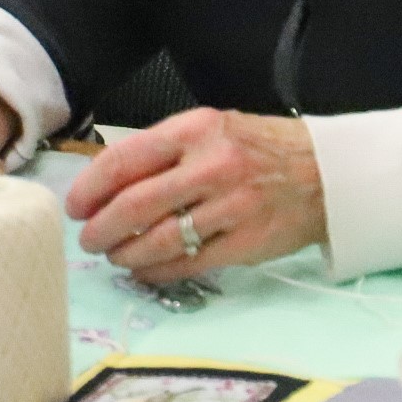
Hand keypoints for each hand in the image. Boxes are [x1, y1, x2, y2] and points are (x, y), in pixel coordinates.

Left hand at [65, 107, 324, 281]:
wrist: (326, 173)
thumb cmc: (257, 148)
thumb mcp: (210, 129)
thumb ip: (164, 152)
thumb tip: (106, 183)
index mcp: (195, 130)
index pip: (126, 159)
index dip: (91, 187)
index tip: (75, 205)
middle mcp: (212, 165)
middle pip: (137, 205)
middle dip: (102, 228)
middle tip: (88, 239)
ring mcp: (232, 206)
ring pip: (161, 240)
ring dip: (127, 253)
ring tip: (115, 256)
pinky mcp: (247, 243)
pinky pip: (190, 264)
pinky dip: (159, 272)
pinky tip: (145, 272)